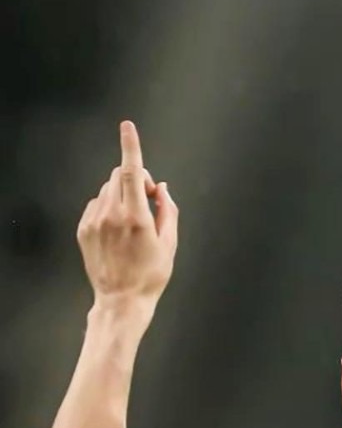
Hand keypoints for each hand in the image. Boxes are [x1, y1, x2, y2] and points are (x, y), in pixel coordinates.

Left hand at [77, 122, 178, 309]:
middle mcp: (111, 215)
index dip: (131, 146)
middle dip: (136, 178)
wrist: (121, 300)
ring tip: (132, 220)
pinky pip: (96, 204)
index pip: (133, 172)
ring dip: (122, 193)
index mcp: (136, 216)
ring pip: (108, 189)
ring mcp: (94, 222)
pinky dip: (108, 207)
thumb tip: (162, 188)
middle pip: (120, 176)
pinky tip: (117, 229)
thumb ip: (168, 210)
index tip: (127, 127)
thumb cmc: (150, 274)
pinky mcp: (84, 229)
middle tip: (149, 199)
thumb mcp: (170, 243)